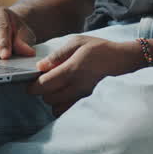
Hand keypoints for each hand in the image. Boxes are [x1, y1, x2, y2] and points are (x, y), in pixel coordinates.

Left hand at [26, 36, 141, 115]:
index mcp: (71, 70)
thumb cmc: (99, 48)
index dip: (33, 86)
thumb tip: (40, 66)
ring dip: (52, 100)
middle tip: (45, 82)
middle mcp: (76, 86)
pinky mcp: (88, 102)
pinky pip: (69, 111)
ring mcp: (83, 96)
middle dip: (42, 92)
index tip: (30, 83)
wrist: (122, 60)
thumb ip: (57, 54)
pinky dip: (62, 106)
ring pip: (57, 108)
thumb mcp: (77, 42)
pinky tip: (65, 95)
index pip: (44, 85)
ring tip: (56, 88)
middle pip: (48, 98)